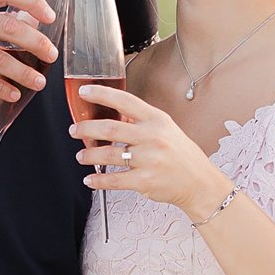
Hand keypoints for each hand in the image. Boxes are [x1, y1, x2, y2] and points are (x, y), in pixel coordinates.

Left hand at [71, 85, 223, 219]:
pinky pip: (114, 180)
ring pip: (108, 155)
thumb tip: (113, 116)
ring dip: (89, 155)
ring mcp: (149, 160)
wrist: (199, 182)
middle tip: (75, 130)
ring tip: (81, 155)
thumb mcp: (166, 129)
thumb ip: (141, 122)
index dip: (101, 94)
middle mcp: (153, 137)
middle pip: (110, 129)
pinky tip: (90, 179)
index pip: (125, 101)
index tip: (84, 91)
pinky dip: (98, 180)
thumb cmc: (181, 155)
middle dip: (86, 129)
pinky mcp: (144, 181)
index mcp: (156, 120)